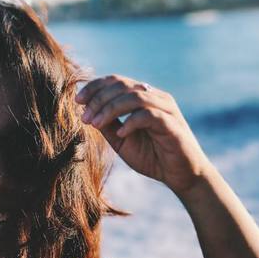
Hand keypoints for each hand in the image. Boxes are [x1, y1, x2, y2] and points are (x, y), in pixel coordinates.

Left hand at [75, 74, 214, 194]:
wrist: (180, 176)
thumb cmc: (152, 157)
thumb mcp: (121, 142)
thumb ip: (106, 126)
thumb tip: (85, 113)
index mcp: (143, 98)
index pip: (116, 81)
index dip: (95, 87)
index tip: (78, 101)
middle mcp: (155, 98)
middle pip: (122, 85)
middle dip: (99, 100)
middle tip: (85, 117)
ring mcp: (165, 109)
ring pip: (134, 96)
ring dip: (110, 109)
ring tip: (96, 124)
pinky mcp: (172, 124)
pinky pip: (149, 115)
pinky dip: (131, 122)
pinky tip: (120, 134)